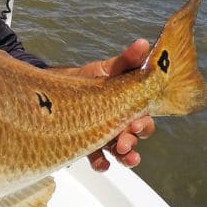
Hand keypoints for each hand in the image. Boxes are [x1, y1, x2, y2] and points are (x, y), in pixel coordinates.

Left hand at [68, 38, 154, 170]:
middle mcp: (121, 124)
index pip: (144, 118)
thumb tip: (143, 43)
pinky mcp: (87, 144)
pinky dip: (101, 163)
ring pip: (121, 151)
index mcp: (130, 107)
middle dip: (133, 141)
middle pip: (134, 137)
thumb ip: (127, 60)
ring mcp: (105, 135)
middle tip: (125, 142)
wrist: (61, 88)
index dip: (143, 124)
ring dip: (125, 156)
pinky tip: (100, 164)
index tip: (135, 123)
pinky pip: (97, 158)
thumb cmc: (92, 78)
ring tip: (124, 156)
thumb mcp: (108, 68)